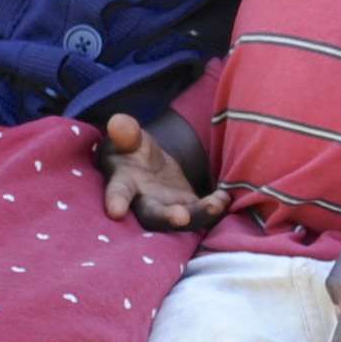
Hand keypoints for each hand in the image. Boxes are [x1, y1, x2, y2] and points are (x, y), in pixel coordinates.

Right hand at [101, 114, 220, 231]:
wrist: (147, 164)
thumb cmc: (130, 149)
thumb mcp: (127, 137)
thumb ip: (125, 133)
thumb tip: (118, 123)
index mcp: (123, 183)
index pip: (119, 191)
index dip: (116, 200)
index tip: (115, 211)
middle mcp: (143, 202)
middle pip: (153, 216)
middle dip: (166, 217)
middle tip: (180, 217)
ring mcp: (167, 208)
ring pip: (182, 218)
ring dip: (199, 215)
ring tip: (216, 204)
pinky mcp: (187, 208)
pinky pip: (201, 214)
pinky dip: (214, 209)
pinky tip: (225, 198)